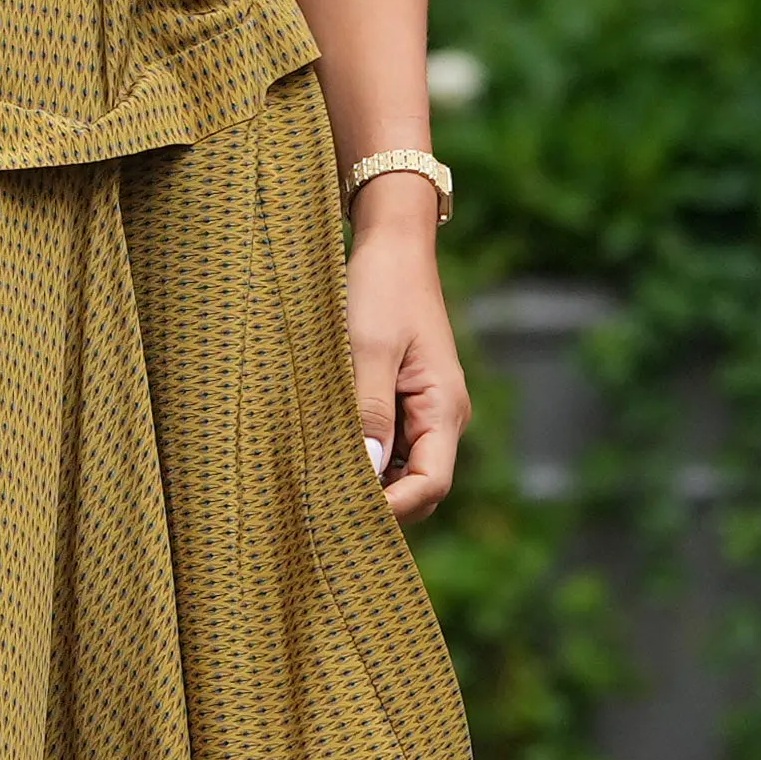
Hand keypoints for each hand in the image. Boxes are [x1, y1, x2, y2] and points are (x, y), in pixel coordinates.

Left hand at [344, 189, 468, 520]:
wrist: (391, 245)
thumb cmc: (381, 289)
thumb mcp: (367, 347)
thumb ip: (369, 411)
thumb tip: (366, 475)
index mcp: (444, 408)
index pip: (431, 486)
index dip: (392, 510)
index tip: (341, 514)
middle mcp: (442, 417)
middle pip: (418, 488)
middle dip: (377, 504)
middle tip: (319, 510)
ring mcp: (424, 411)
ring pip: (401, 470)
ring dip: (366, 481)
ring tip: (315, 485)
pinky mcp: (404, 400)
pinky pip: (388, 445)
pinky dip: (362, 456)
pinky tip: (324, 453)